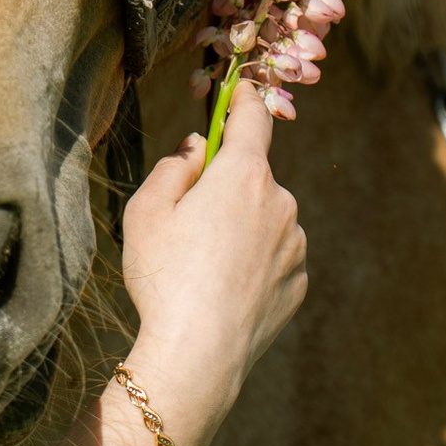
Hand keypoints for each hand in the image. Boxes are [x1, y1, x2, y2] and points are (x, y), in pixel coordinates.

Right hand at [116, 83, 306, 442]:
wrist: (197, 355)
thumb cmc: (164, 277)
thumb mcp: (146, 212)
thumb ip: (173, 167)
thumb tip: (196, 147)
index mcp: (243, 176)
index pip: (252, 119)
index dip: (243, 99)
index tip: (239, 90)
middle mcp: (281, 203)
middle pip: (252, 177)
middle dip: (225, 187)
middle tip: (186, 223)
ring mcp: (295, 245)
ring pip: (264, 220)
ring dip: (241, 228)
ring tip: (201, 268)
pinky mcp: (298, 284)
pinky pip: (274, 258)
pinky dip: (253, 264)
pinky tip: (221, 290)